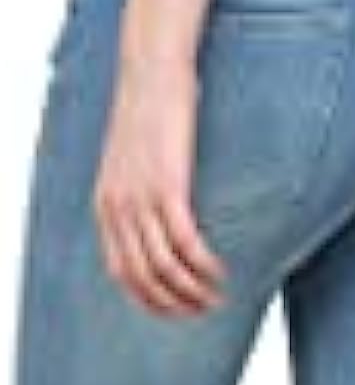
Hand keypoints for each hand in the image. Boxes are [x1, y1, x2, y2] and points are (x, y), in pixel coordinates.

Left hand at [92, 49, 227, 318]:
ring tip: (217, 298)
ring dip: (192, 291)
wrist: (151, 73)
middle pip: (142, 278)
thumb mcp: (132, 160)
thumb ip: (136, 193)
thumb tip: (158, 217)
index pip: (121, 273)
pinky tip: (219, 272)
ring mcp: (140, 199)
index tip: (175, 311)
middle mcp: (117, 209)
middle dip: (173, 304)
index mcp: (105, 206)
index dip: (148, 300)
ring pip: (164, 266)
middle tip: (203, 311)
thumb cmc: (149, 113)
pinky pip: (185, 241)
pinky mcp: (168, 186)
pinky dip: (202, 265)